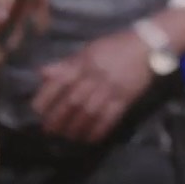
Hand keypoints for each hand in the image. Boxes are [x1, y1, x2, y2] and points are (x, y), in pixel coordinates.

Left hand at [32, 30, 152, 142]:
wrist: (147, 45)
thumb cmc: (115, 47)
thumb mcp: (88, 49)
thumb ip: (66, 63)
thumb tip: (42, 73)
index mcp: (84, 61)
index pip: (60, 81)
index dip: (46, 97)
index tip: (37, 110)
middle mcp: (95, 76)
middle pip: (73, 101)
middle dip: (58, 118)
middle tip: (49, 130)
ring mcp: (111, 88)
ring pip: (89, 112)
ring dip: (76, 127)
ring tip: (67, 136)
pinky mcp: (125, 98)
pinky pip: (110, 118)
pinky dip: (99, 130)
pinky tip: (90, 138)